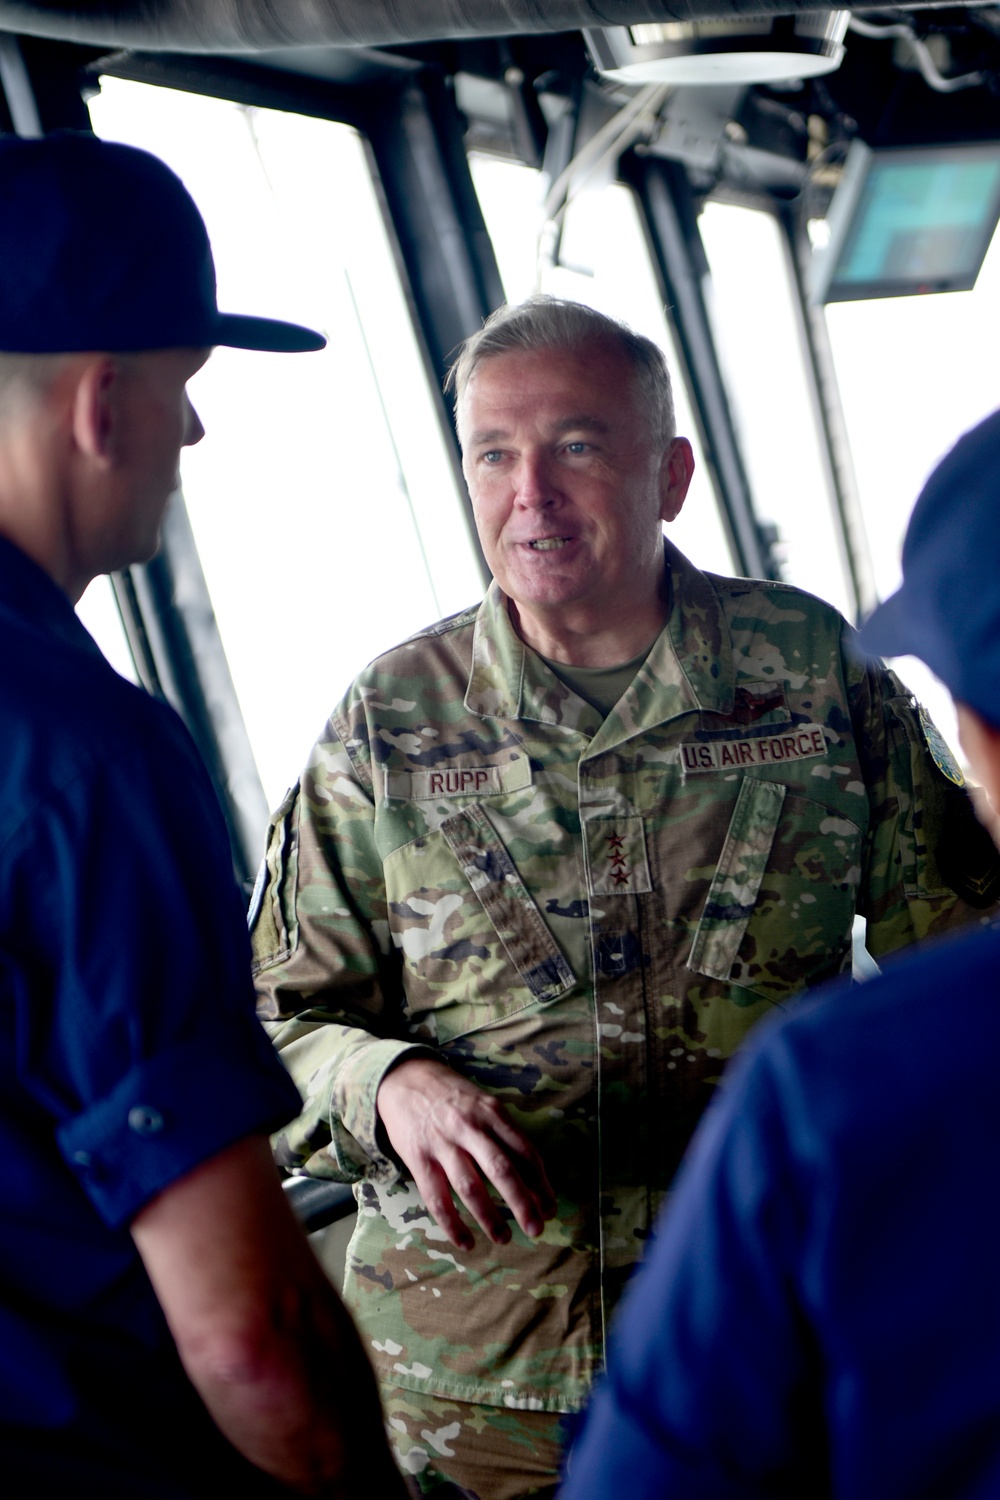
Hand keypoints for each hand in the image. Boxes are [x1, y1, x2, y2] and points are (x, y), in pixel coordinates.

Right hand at [376, 1057, 555, 1250]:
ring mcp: (443, 1144)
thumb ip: (503, 1132)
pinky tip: (466, 1242)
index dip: (541, 1183)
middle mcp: (470, 1127)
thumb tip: (531, 1173)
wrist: (403, 1078)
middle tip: (537, 1229)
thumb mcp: (482, 1103)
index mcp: (492, 1113)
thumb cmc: (451, 1096)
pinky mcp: (419, 1159)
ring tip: (504, 1238)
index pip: (524, 1152)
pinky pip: (437, 1199)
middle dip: (523, 1203)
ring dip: (490, 1218)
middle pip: (502, 1170)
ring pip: (471, 1188)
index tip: (550, 1208)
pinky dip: (453, 1224)